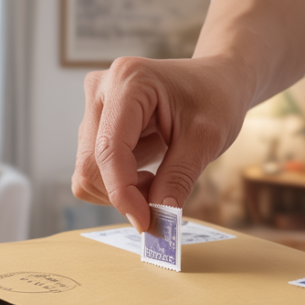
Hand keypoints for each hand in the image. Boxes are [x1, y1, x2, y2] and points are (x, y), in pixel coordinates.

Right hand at [71, 56, 252, 231]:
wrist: (216, 81)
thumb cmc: (215, 98)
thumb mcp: (206, 140)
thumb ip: (178, 179)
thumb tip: (157, 220)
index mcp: (128, 81)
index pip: (109, 150)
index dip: (123, 193)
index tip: (147, 223)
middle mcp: (100, 90)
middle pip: (90, 165)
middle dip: (124, 193)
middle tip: (162, 200)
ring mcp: (94, 107)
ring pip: (87, 171)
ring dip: (122, 190)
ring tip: (159, 179)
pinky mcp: (95, 124)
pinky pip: (93, 170)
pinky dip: (118, 184)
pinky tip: (147, 173)